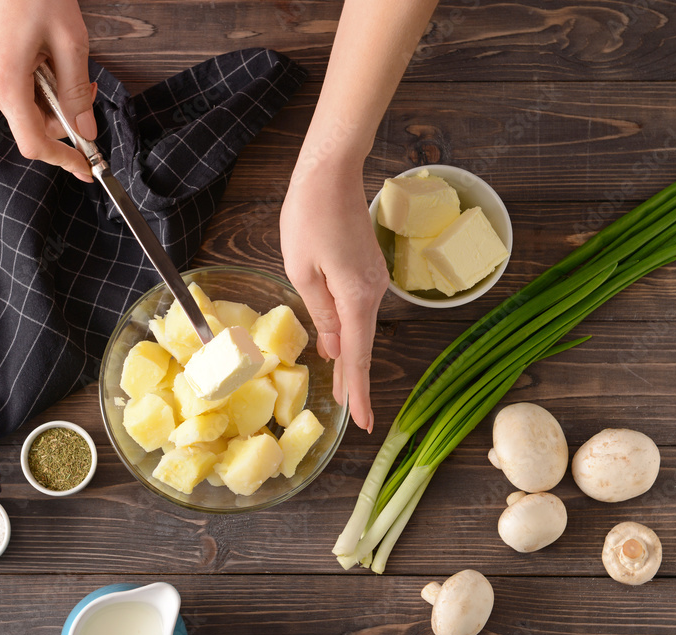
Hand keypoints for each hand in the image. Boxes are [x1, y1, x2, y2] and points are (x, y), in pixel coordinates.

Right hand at [0, 0, 96, 180]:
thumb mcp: (70, 43)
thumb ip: (78, 92)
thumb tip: (86, 131)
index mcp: (6, 82)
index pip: (34, 142)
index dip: (62, 160)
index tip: (86, 168)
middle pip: (33, 125)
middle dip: (65, 116)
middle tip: (90, 88)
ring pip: (27, 107)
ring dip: (54, 96)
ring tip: (65, 60)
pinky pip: (17, 89)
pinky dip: (40, 84)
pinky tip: (49, 57)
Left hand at [280, 160, 389, 432]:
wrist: (330, 173)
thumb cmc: (308, 215)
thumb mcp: (302, 270)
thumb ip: (320, 312)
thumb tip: (333, 348)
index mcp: (356, 296)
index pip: (357, 355)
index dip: (359, 390)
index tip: (363, 421)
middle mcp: (372, 291)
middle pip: (363, 345)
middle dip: (356, 380)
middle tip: (355, 414)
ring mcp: (373, 279)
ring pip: (361, 328)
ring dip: (352, 356)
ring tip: (345, 390)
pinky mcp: (368, 269)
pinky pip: (359, 309)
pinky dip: (351, 331)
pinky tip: (339, 347)